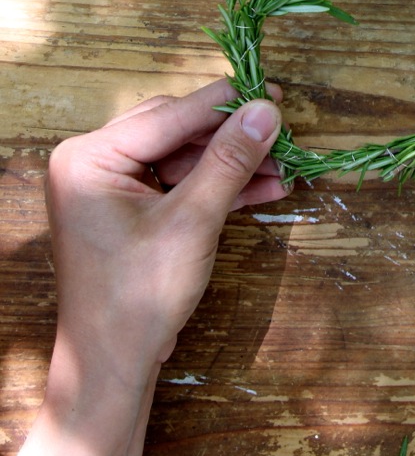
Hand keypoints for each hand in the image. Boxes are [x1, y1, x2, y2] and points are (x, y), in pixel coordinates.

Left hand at [0, 78, 288, 455]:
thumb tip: (266, 110)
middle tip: (281, 130)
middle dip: (231, 137)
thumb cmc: (138, 296)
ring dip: (233, 164)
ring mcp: (110, 187)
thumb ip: (229, 161)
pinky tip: (265, 187)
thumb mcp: (192, 221)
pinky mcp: (130, 210)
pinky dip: (219, 187)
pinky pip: (179, 184)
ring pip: (183, 158)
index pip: (168, 116)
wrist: (114, 364)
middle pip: (176, 131)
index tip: (271, 91)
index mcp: (89, 157)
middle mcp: (93, 163)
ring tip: (284, 167)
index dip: (223, 105)